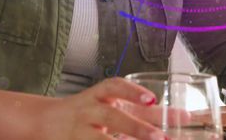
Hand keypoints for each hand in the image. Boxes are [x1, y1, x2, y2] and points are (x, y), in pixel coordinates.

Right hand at [37, 78, 184, 139]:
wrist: (43, 121)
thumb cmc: (85, 114)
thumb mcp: (110, 105)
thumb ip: (140, 112)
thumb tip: (182, 118)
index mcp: (100, 97)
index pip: (117, 89)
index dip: (134, 93)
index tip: (153, 100)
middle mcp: (89, 112)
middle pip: (112, 117)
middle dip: (137, 128)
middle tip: (161, 137)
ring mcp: (81, 131)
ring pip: (100, 139)